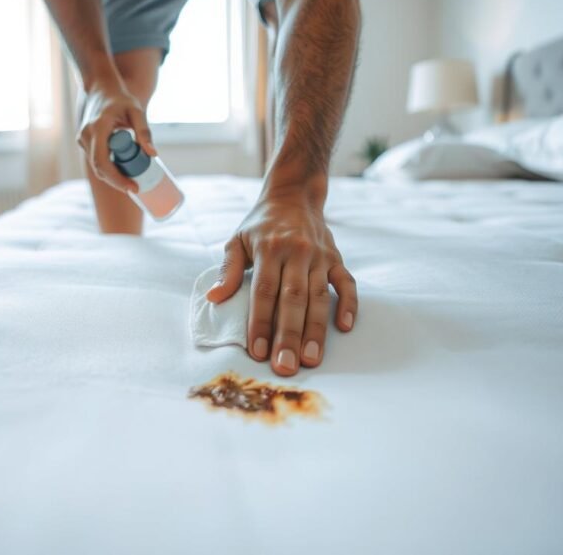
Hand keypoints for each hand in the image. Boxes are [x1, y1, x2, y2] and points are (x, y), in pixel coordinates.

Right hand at [78, 81, 156, 193]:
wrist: (101, 87)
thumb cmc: (120, 98)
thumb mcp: (136, 111)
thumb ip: (144, 131)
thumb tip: (153, 154)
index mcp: (98, 128)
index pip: (103, 162)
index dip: (117, 179)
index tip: (133, 188)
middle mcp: (86, 135)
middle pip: (99, 169)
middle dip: (116, 182)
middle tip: (135, 188)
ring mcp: (83, 139)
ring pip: (97, 166)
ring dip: (113, 176)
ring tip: (132, 179)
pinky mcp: (84, 142)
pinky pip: (96, 160)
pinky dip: (109, 168)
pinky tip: (122, 171)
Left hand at [207, 192, 356, 376]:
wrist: (294, 195)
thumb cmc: (260, 225)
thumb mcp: (237, 240)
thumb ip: (228, 269)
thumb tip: (214, 298)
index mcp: (269, 249)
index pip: (264, 292)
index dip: (260, 322)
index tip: (257, 351)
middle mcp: (297, 252)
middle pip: (293, 300)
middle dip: (289, 335)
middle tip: (286, 366)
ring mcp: (320, 256)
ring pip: (319, 297)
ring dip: (316, 330)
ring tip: (311, 360)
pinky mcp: (336, 258)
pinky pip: (346, 283)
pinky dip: (348, 304)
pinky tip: (344, 328)